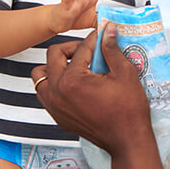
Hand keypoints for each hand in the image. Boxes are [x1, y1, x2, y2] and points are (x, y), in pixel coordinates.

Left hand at [31, 22, 165, 168]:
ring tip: (75, 66)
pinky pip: (45, 94)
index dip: (94, 39)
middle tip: (87, 50)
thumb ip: (111, 48)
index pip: (80, 49)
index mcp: (72, 81)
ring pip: (41, 76)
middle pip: (53, 56)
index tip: (101, 36)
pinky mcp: (58, 117)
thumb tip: (108, 28)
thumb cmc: (128, 110)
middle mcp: (57, 93)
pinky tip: (74, 84)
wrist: (127, 140)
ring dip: (55, 66)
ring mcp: (55, 107)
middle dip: (71, 48)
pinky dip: (54, 84)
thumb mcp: (124, 73)